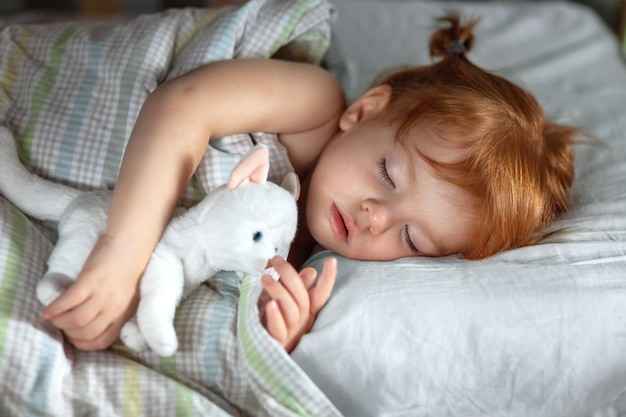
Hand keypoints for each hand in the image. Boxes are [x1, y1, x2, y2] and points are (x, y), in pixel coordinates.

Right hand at [42, 234, 143, 350]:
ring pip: (77, 320)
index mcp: (123, 313)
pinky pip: (70, 300)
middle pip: (87, 333)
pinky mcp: (91, 280)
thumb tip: (93, 325)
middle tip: (60, 326)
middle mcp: (114, 307)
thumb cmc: (128, 270)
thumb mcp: (127, 297)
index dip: (84, 344)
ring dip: (60, 322)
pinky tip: (48, 310)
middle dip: (69, 334)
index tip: (72, 337)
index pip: (103, 341)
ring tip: (53, 318)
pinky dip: (56, 308)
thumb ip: (115, 312)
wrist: (131, 244)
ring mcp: (103, 294)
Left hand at [261, 256, 335, 352]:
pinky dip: (275, 317)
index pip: (321, 295)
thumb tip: (311, 272)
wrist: (259, 358)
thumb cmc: (273, 325)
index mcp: (306, 312)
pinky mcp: (277, 344)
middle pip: (302, 298)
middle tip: (275, 260)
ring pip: (292, 311)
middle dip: (290, 275)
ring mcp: (291, 334)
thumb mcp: (286, 303)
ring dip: (279, 291)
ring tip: (264, 278)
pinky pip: (279, 330)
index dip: (328, 279)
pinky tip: (269, 304)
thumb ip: (297, 288)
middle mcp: (302, 323)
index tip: (332, 261)